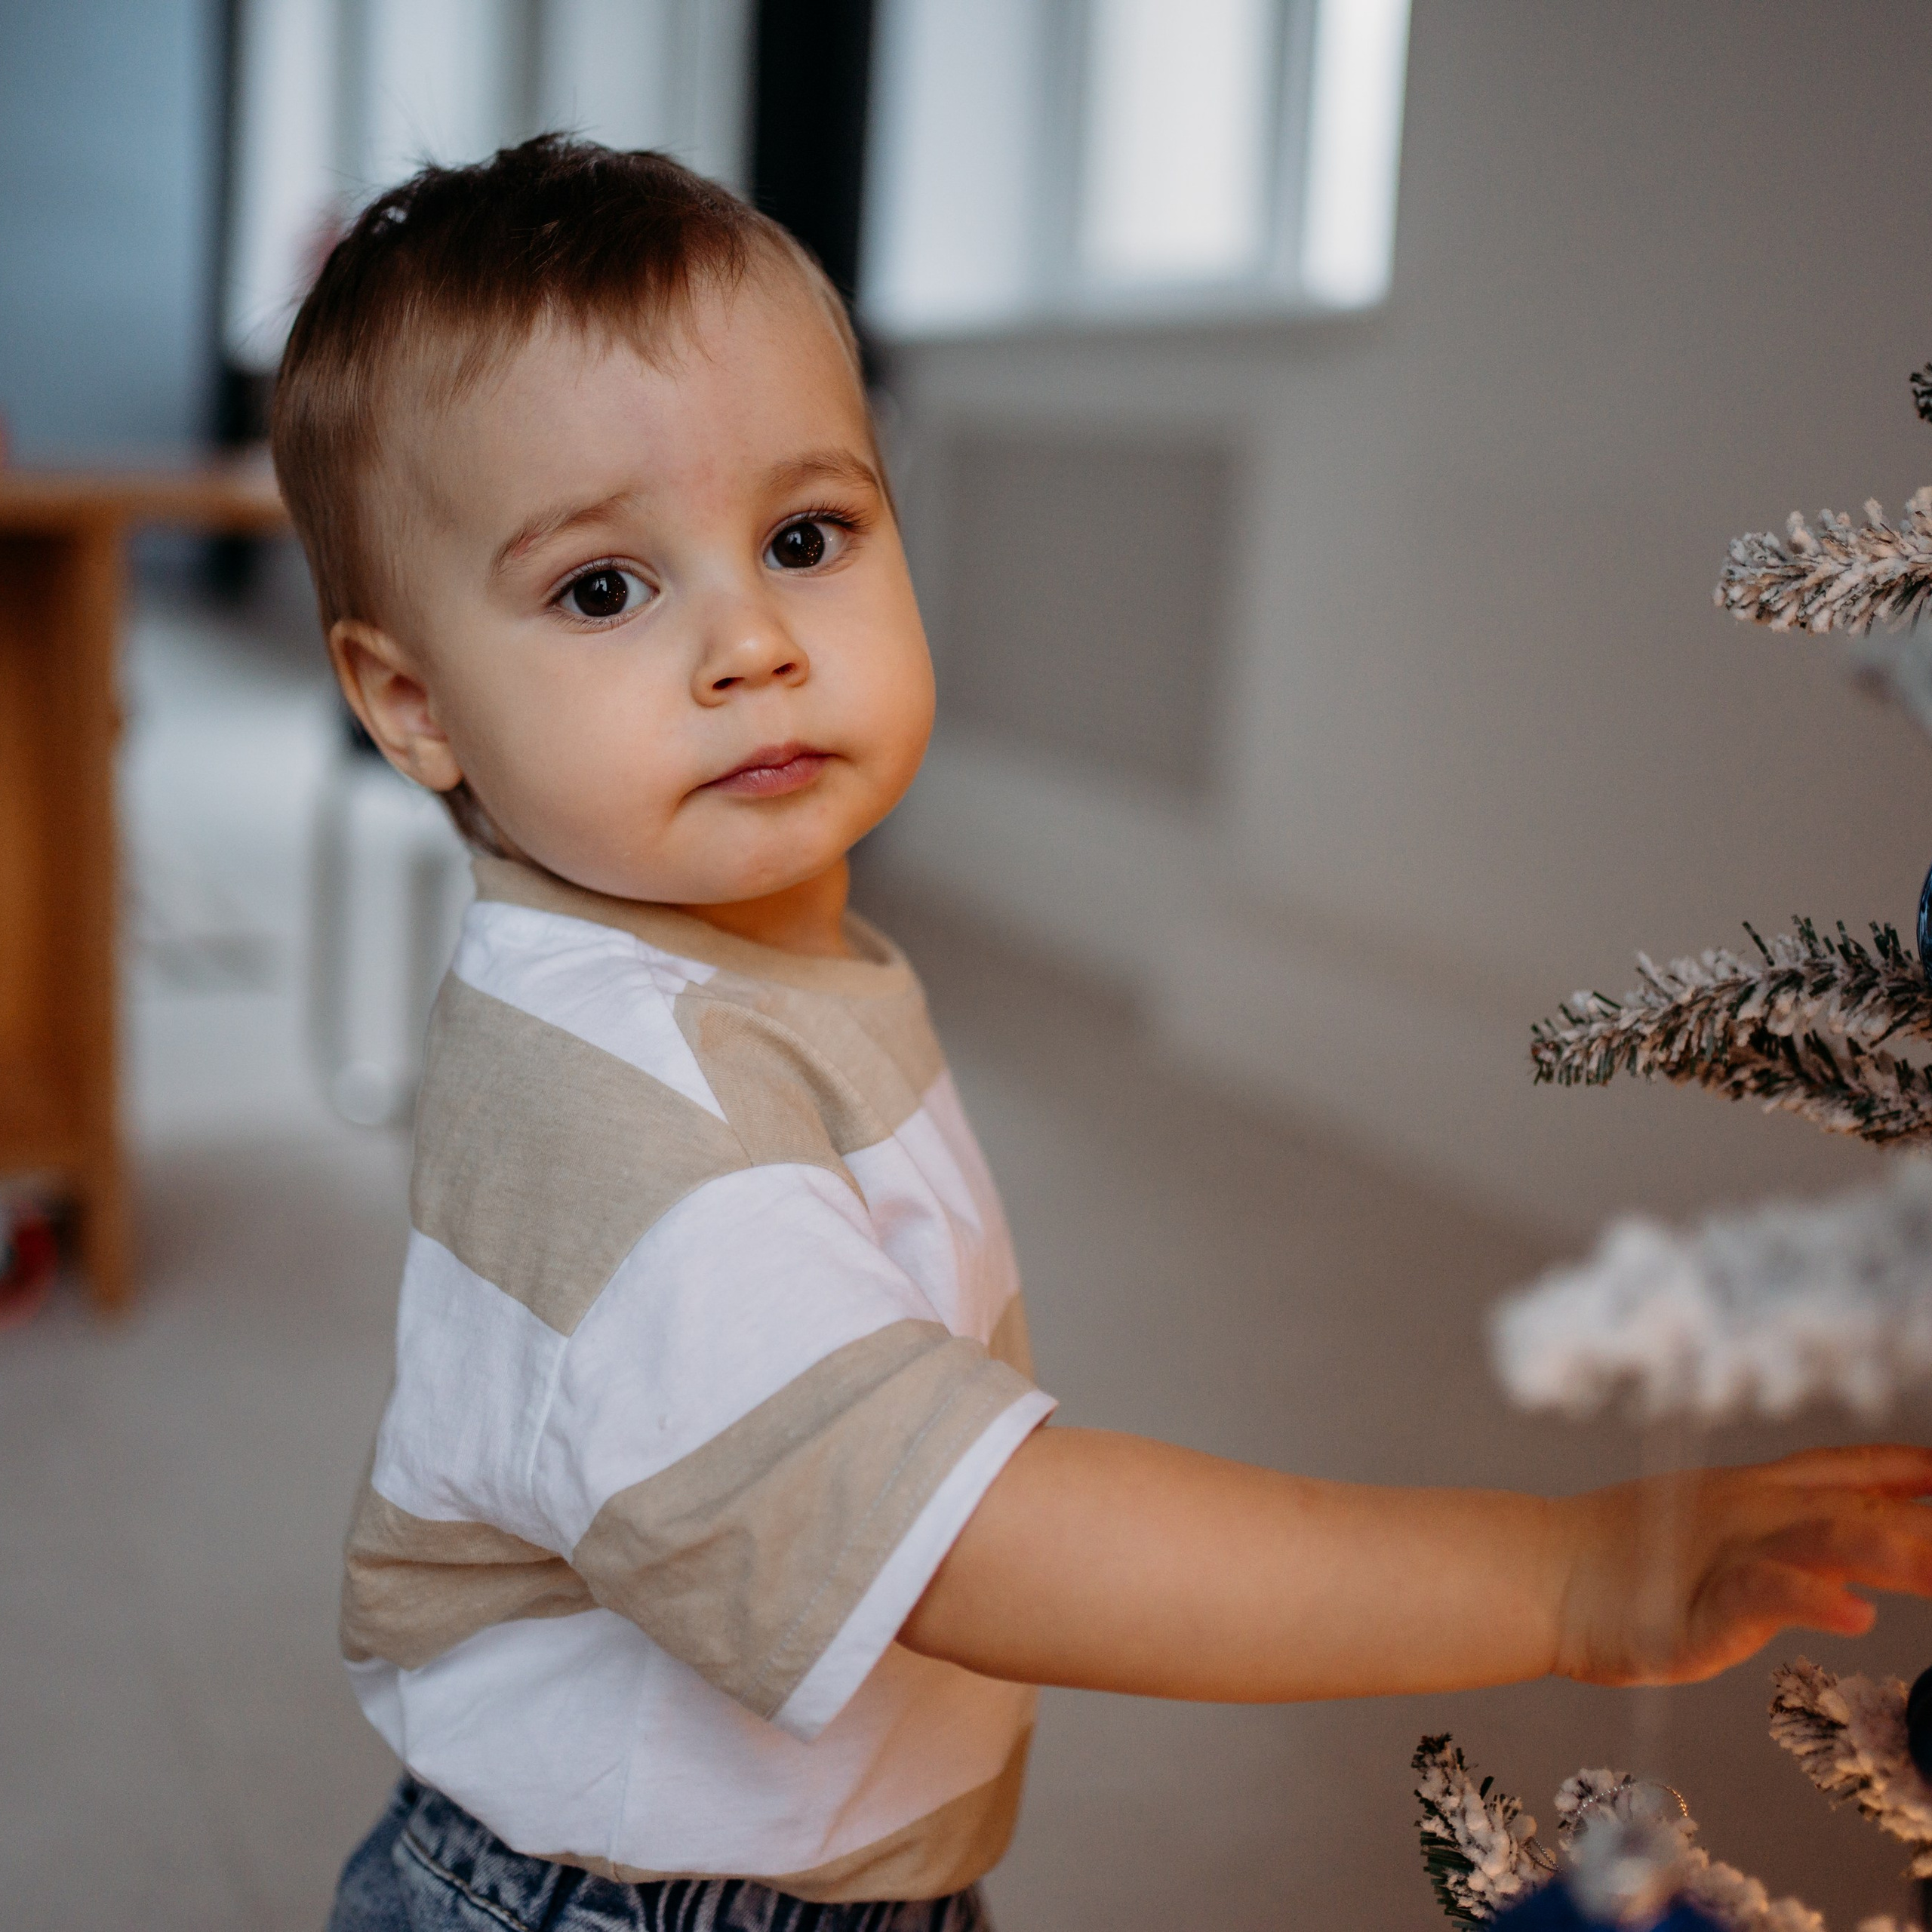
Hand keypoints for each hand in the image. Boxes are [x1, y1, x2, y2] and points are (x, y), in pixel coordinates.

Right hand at [1551, 1445, 1931, 1686]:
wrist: (1540, 1571)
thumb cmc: (1619, 1560)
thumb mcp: (1710, 1527)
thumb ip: (1779, 1527)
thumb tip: (1848, 1544)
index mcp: (1753, 1492)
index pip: (1847, 1469)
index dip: (1907, 1467)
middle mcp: (1751, 1510)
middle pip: (1861, 1506)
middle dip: (1927, 1524)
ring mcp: (1729, 1551)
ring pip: (1826, 1539)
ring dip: (1894, 1550)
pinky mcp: (1704, 1603)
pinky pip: (1765, 1594)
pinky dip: (1812, 1599)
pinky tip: (1854, 1613)